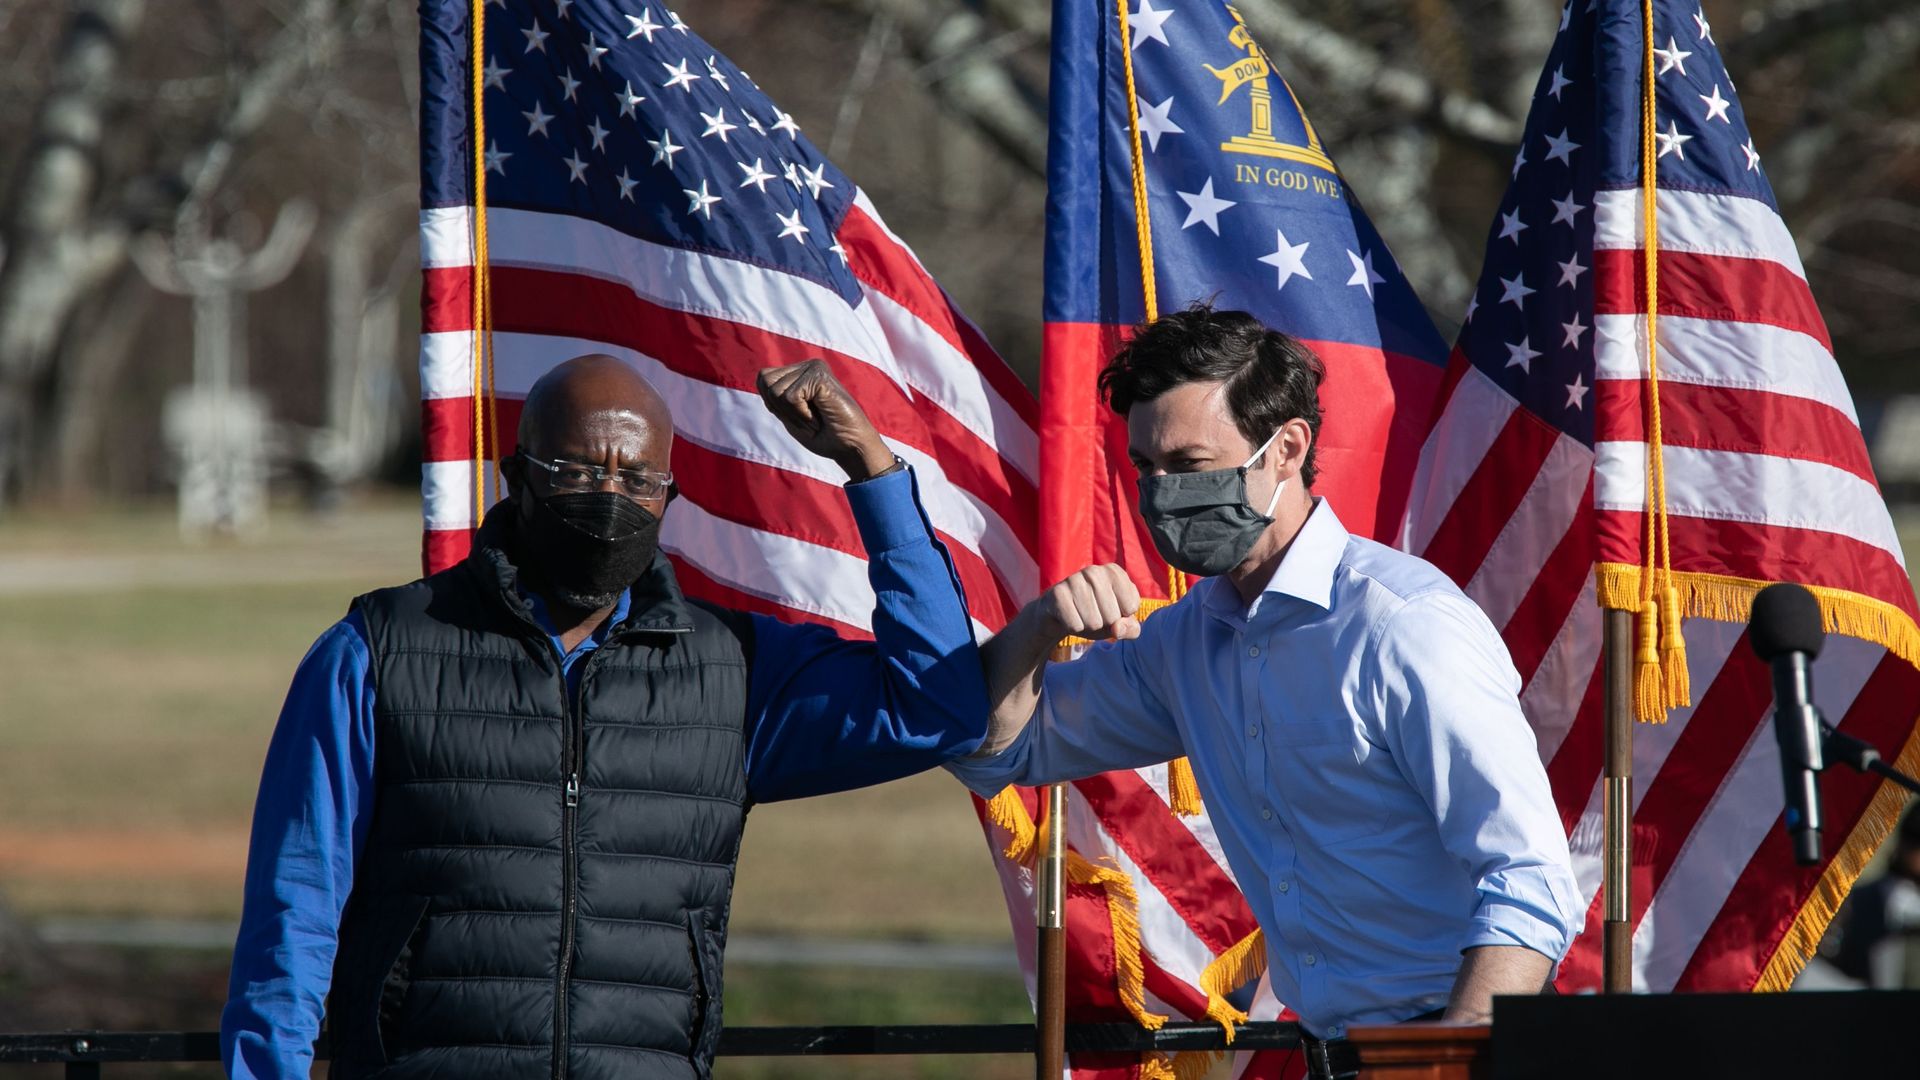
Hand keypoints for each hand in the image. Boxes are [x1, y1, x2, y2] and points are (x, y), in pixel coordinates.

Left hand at [757, 359, 894, 480]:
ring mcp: (815, 368)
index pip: (763, 378)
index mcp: (801, 371)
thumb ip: (775, 396)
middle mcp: (808, 365)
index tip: (797, 416)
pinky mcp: (820, 376)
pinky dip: (802, 416)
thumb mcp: (790, 416)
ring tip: (815, 420)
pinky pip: (791, 398)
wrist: (851, 448)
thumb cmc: (823, 436)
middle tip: (807, 420)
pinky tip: (820, 419)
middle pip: (766, 382)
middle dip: (781, 409)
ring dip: (794, 415)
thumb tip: (762, 376)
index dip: (773, 404)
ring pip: (776, 391)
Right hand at [1034, 564, 1141, 641]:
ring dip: (1089, 626)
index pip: (1131, 606)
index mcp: (1114, 572)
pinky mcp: (1058, 594)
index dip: (1122, 616)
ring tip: (1082, 615)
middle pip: (1113, 616)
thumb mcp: (1119, 624)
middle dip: (1105, 624)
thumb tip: (1117, 628)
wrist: (1059, 615)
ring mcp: (1074, 580)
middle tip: (1093, 614)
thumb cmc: (1096, 615)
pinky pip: (1076, 625)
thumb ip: (1131, 629)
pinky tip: (1069, 617)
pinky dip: (1074, 628)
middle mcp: (1095, 571)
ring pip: (1094, 622)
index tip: (1111, 609)